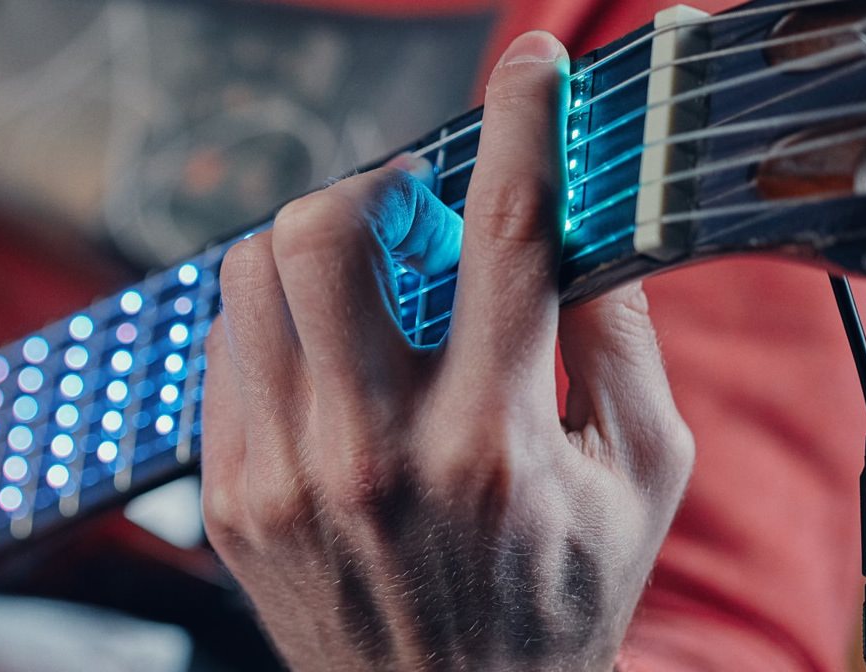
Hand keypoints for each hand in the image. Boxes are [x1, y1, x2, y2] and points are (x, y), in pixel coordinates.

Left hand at [201, 32, 693, 670]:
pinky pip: (225, 352)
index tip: (527, 69)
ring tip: (365, 284)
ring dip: (311, 249)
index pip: (504, 235)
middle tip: (412, 208)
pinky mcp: (229, 497)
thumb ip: (623, 341)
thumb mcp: (640, 480)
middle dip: (372, 187)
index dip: (519, 124)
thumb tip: (594, 222)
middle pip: (321, 233)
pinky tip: (326, 354)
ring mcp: (282, 477)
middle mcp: (371, 454)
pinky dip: (276, 323)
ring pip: (249, 279)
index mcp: (490, 443)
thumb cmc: (553, 605)